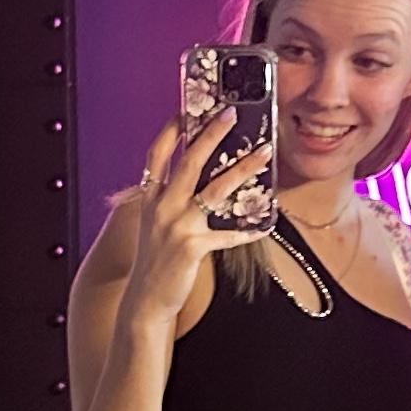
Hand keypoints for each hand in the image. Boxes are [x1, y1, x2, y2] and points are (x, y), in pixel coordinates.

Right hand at [122, 114, 272, 324]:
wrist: (145, 299)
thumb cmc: (155, 261)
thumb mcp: (154, 225)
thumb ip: (170, 202)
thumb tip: (202, 182)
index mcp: (149, 198)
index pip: (157, 155)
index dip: (171, 130)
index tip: (186, 111)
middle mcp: (161, 207)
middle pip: (189, 161)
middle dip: (211, 135)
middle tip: (230, 114)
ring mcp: (177, 226)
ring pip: (215, 190)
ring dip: (242, 169)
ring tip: (263, 154)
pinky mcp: (192, 248)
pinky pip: (228, 234)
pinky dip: (248, 229)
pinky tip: (265, 224)